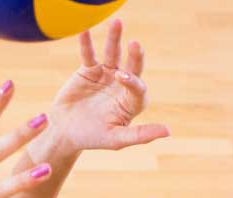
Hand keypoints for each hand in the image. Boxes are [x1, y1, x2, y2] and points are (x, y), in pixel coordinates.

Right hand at [31, 20, 168, 158]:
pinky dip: (87, 43)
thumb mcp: (117, 139)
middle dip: (135, 56)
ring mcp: (106, 75)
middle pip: (132, 66)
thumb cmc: (92, 138)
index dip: (132, 81)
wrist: (64, 133)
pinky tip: (85, 30)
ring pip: (113, 54)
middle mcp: (122, 85)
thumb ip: (141, 135)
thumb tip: (168, 132)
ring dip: (115, 39)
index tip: (120, 77)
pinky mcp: (88, 70)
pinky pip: (89, 54)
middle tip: (135, 44)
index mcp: (132, 101)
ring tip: (117, 23)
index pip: (138, 87)